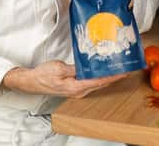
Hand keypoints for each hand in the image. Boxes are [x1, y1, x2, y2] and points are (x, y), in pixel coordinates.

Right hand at [1, 60, 126, 97]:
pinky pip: (91, 82)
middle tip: (127, 67)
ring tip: (119, 67)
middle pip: (102, 83)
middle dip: (115, 75)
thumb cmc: (43, 75)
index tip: (125, 71)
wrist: (31, 81)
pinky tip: (103, 70)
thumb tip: (89, 66)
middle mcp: (79, 91)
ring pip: (98, 83)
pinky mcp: (75, 87)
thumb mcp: (59, 68)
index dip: (114, 76)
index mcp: (76, 87)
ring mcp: (77, 90)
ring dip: (108, 76)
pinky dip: (100, 76)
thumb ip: (76, 68)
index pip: (100, 81)